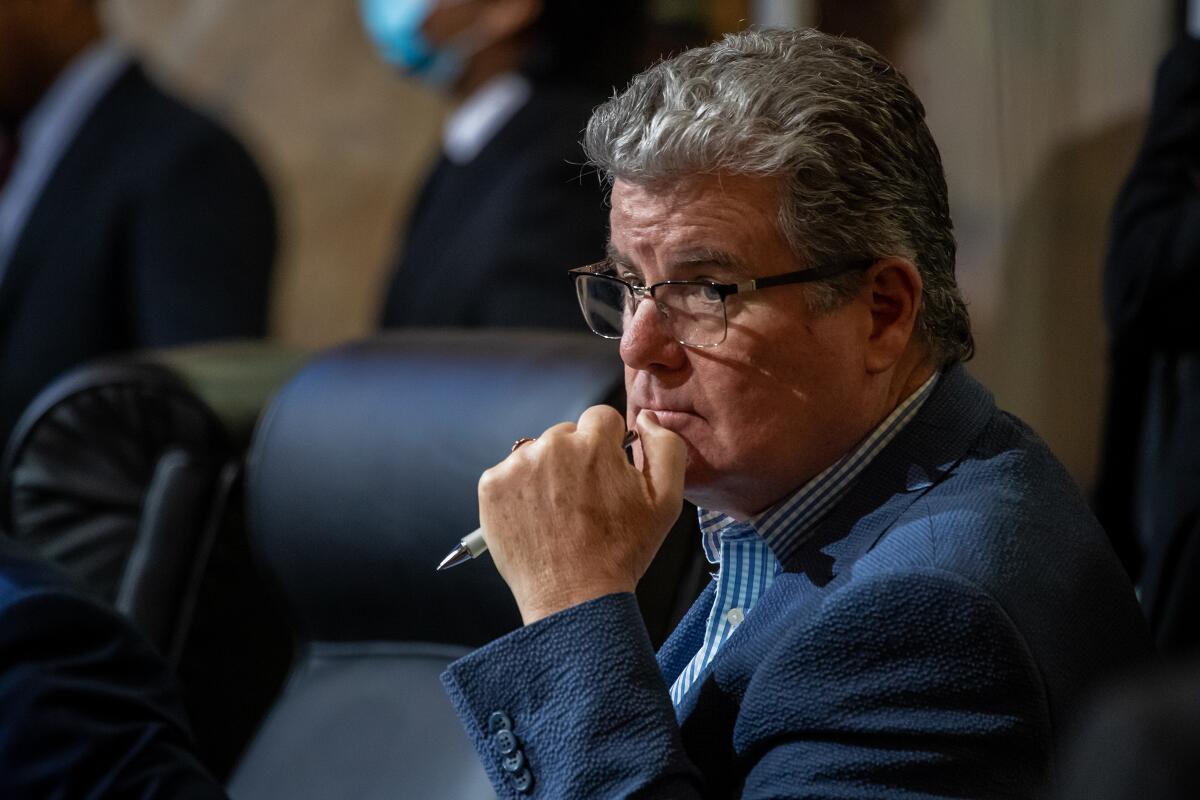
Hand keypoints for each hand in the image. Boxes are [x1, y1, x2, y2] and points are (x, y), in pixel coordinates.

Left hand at [478, 405, 685, 623]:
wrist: (574, 597)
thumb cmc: (621, 552)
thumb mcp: (665, 501)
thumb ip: (665, 447)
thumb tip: (646, 418)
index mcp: (593, 444)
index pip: (600, 418)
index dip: (608, 446)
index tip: (606, 474)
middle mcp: (552, 446)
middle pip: (566, 434)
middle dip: (576, 458)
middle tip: (583, 501)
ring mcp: (517, 465)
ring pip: (537, 453)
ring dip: (547, 473)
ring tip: (559, 513)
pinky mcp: (492, 486)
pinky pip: (509, 473)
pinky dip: (520, 491)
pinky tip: (536, 518)